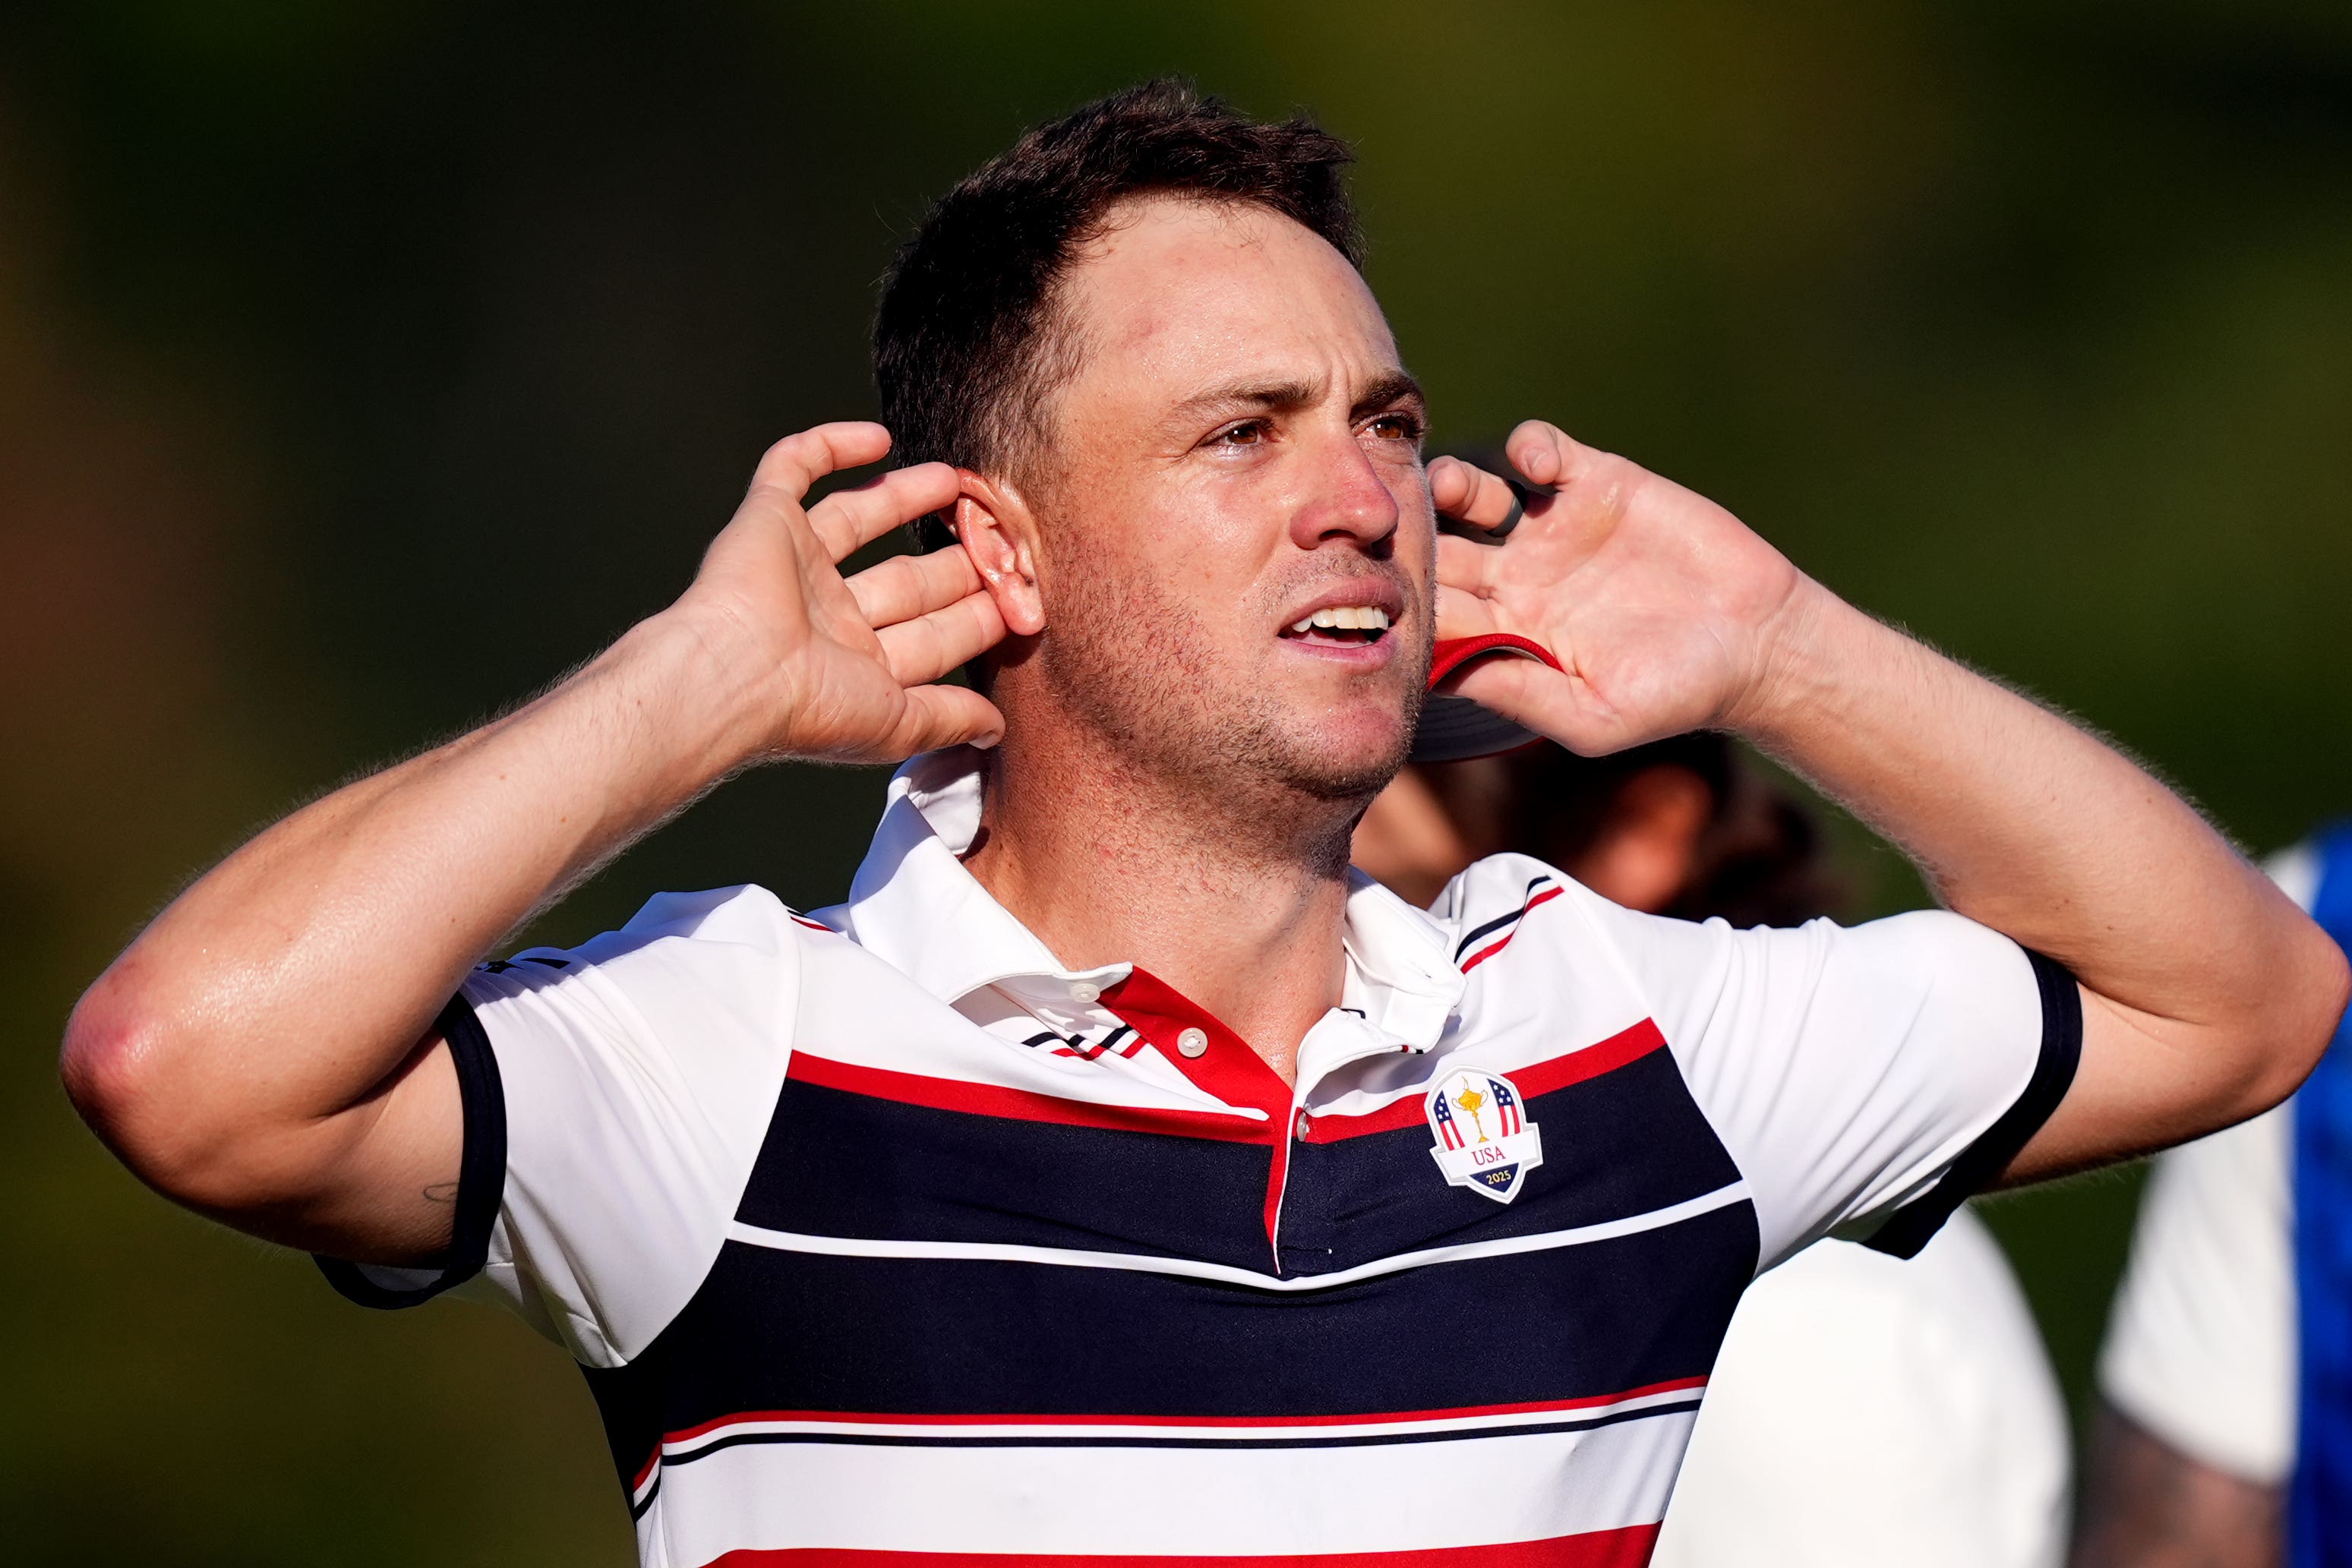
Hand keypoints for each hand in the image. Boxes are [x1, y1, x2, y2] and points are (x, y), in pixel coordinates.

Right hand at [673, 422, 1007, 763]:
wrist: (732, 676)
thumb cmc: (810, 710)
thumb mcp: (899, 723)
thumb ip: (950, 719)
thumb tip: (997, 731)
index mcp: (859, 665)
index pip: (934, 634)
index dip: (979, 616)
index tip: (1025, 596)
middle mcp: (829, 615)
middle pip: (906, 578)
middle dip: (955, 560)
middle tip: (1002, 533)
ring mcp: (796, 564)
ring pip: (859, 517)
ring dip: (906, 496)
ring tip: (953, 478)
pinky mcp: (764, 520)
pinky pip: (793, 469)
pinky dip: (831, 445)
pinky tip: (878, 437)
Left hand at [1429, 420, 1813, 755]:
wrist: (1756, 642)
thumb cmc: (1674, 696)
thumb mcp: (1592, 716)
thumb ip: (1517, 693)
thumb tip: (1440, 676)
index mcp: (1506, 634)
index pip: (1438, 612)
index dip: (1410, 600)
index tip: (1391, 591)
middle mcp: (1517, 579)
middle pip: (1442, 548)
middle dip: (1415, 535)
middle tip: (1402, 527)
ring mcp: (1552, 529)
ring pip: (1474, 494)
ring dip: (1452, 483)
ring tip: (1451, 486)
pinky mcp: (1596, 484)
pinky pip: (1542, 451)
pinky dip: (1530, 447)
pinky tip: (1539, 467)